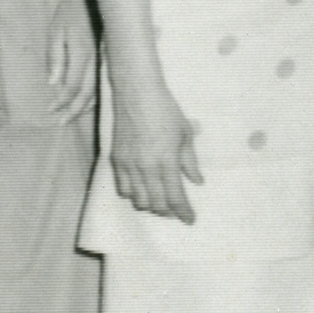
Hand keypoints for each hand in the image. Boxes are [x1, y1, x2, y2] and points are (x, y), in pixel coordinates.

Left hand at [46, 0, 97, 122]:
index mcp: (82, 53)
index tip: (51, 110)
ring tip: (73, 116)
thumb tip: (53, 83)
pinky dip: (96, 95)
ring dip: (85, 106)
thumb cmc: (71, 10)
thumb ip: (55, 57)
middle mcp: (97, 59)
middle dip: (74, 111)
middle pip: (87, 93)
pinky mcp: (109, 57)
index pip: (72, 86)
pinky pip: (104, 81)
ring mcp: (106, 58)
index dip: (61, 101)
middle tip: (61, 122)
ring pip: (99, 90)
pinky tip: (89, 101)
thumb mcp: (56, 30)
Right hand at [110, 80, 200, 223]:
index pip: (176, 198)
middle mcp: (146, 167)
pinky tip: (141, 190)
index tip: (190, 219)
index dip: (184, 212)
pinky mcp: (116, 159)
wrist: (137, 92)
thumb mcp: (184, 134)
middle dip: (168, 212)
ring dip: (150, 205)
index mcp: (167, 161)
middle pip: (156, 204)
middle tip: (176, 210)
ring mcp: (129, 164)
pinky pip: (122, 188)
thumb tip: (197, 181)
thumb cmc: (165, 110)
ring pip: (137, 200)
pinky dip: (133, 194)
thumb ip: (190, 162)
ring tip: (158, 201)